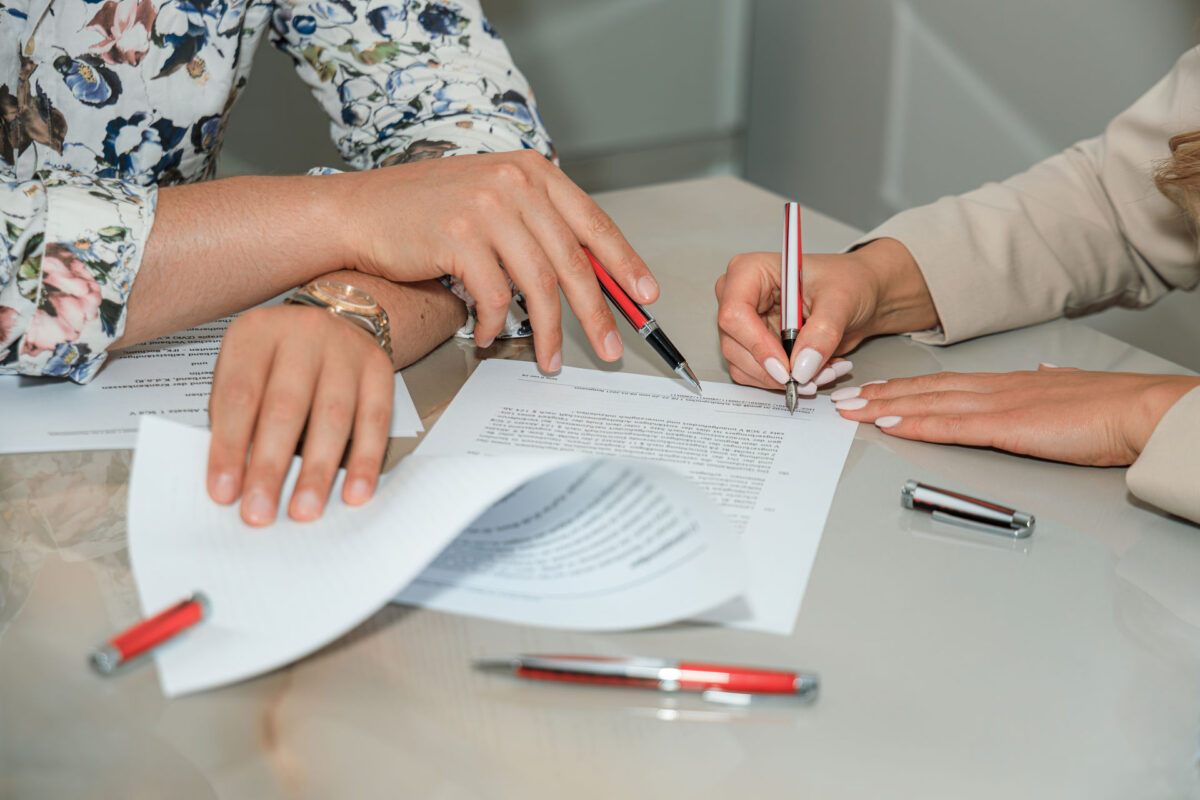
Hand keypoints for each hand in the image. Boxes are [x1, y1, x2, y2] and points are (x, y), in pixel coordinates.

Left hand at [206, 304, 394, 525]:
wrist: (335, 316)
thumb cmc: (278, 358)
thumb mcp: (244, 368)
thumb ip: (236, 417)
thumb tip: (235, 481)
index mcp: (255, 333)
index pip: (238, 396)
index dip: (229, 448)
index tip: (225, 492)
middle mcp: (302, 333)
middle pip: (285, 408)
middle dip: (271, 467)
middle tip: (261, 512)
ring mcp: (345, 350)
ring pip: (332, 418)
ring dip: (317, 471)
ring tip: (304, 510)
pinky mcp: (378, 369)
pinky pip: (375, 421)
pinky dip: (365, 461)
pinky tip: (354, 491)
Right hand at [331, 150, 657, 371]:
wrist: (359, 210)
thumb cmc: (426, 212)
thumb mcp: (493, 200)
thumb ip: (537, 226)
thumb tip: (587, 276)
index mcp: (532, 172)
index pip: (593, 223)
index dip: (624, 264)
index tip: (645, 296)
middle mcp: (515, 183)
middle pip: (573, 261)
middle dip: (597, 313)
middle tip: (610, 348)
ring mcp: (487, 207)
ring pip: (539, 285)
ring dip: (548, 332)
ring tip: (549, 360)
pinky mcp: (459, 236)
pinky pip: (495, 297)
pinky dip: (497, 326)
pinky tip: (490, 336)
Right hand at [715, 238, 937, 389]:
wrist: (860, 294)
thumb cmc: (848, 281)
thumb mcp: (842, 300)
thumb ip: (823, 332)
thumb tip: (802, 367)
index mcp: (750, 271)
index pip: (735, 314)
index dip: (757, 345)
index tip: (786, 369)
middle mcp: (738, 296)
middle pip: (734, 345)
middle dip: (772, 370)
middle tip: (809, 379)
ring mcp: (743, 323)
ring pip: (742, 365)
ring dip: (780, 380)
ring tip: (821, 373)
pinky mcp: (752, 345)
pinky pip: (755, 374)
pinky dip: (782, 382)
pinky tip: (812, 372)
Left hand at [830, 364, 1199, 465]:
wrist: (1140, 410)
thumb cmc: (1112, 410)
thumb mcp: (1067, 395)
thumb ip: (1047, 389)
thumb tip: (1040, 376)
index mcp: (1008, 385)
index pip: (943, 385)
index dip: (904, 387)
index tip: (875, 389)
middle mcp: (994, 389)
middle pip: (925, 390)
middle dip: (880, 393)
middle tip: (844, 397)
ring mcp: (997, 406)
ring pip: (927, 402)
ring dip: (884, 405)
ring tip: (851, 408)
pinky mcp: (1005, 426)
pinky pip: (949, 425)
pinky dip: (915, 423)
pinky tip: (889, 423)